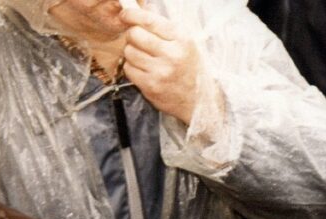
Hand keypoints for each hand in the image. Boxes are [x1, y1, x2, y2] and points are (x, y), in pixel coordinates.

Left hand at [121, 5, 200, 124]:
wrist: (200, 101)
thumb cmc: (190, 69)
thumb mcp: (185, 44)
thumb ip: (162, 27)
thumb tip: (135, 10)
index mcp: (182, 39)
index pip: (148, 20)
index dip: (132, 15)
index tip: (125, 15)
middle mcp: (172, 54)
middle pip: (134, 34)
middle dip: (133, 36)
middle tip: (141, 42)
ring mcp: (161, 71)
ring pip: (129, 52)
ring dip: (133, 54)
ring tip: (146, 60)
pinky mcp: (151, 86)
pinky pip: (129, 69)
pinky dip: (134, 69)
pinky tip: (146, 72)